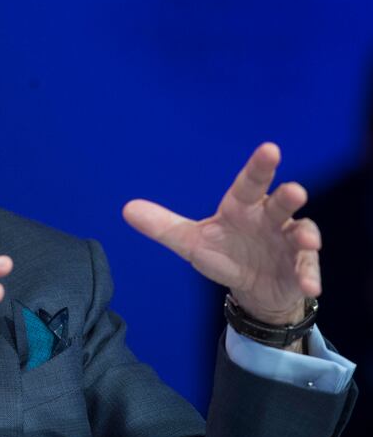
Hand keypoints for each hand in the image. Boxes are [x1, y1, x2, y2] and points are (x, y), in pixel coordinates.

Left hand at [122, 143, 320, 329]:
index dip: (259, 166)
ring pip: (301, 232)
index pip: (249, 183)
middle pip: (280, 203)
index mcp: (242, 208)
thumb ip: (163, 226)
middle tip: (295, 191)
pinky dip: (309, 277)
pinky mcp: (300, 267)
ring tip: (308, 241)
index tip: (270, 149)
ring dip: (306, 235)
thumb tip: (126, 209)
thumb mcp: (190, 242)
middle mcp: (269, 219)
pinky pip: (307, 269)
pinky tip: (308, 286)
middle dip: (288, 197)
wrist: (251, 287)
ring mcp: (288, 242)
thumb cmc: (224, 254)